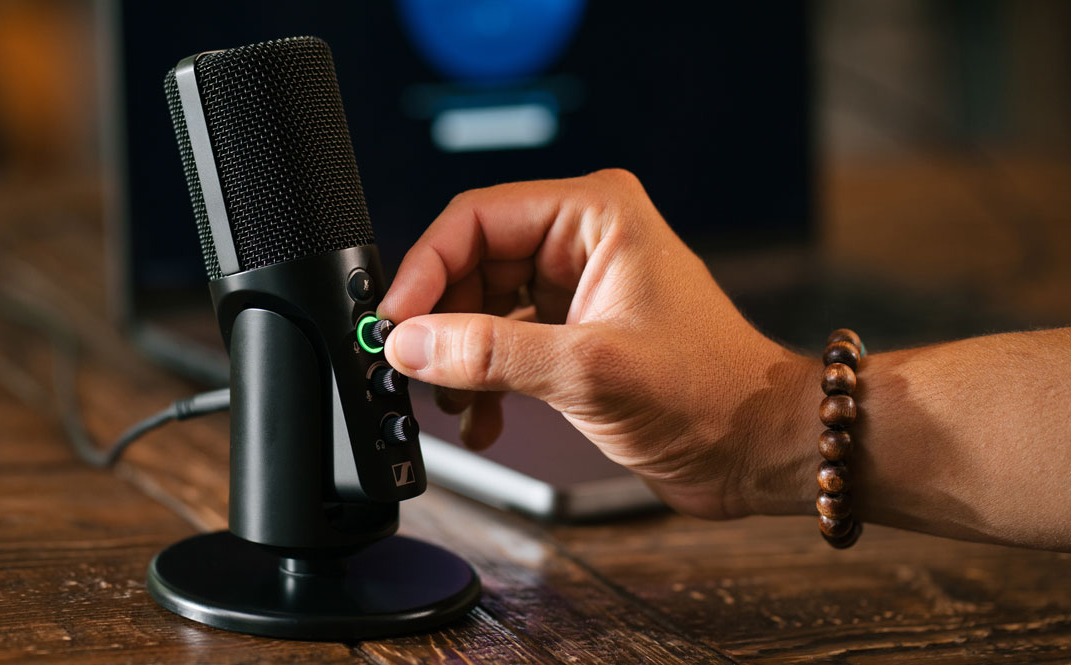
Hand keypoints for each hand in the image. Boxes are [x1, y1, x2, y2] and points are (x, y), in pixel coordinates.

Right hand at [378, 170, 818, 519]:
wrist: (757, 449)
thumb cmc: (711, 393)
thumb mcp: (588, 369)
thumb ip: (491, 353)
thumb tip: (411, 342)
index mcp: (593, 214)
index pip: (476, 220)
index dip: (424, 269)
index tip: (392, 322)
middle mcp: (581, 240)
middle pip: (470, 264)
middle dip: (439, 322)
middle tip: (410, 369)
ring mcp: (575, 287)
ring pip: (479, 309)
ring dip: (459, 360)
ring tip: (453, 404)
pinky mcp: (572, 332)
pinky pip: (502, 345)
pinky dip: (483, 383)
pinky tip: (482, 420)